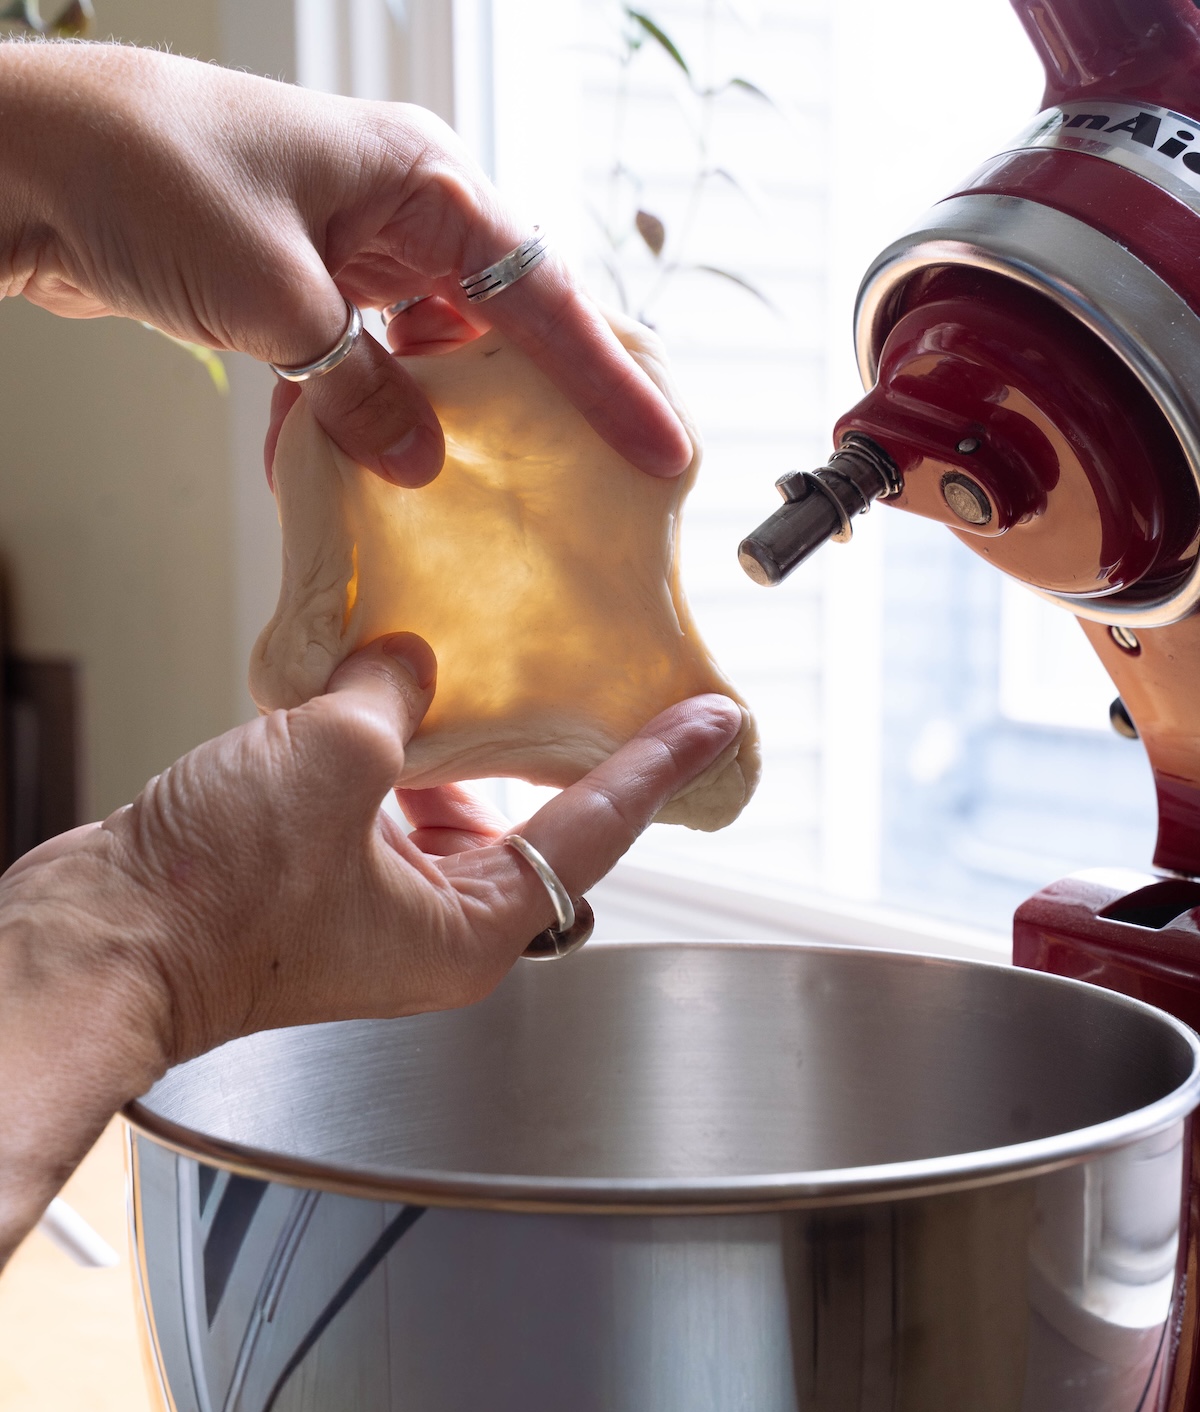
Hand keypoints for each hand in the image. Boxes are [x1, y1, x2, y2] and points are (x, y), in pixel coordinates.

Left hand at [0, 41, 691, 485]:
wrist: (31, 155)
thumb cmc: (147, 172)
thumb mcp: (269, 296)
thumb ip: (356, 387)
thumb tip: (419, 466)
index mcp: (422, 181)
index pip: (544, 293)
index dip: (609, 382)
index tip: (666, 449)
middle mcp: (404, 211)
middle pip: (509, 324)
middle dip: (548, 408)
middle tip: (605, 486)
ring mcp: (357, 250)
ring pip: (437, 354)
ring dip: (442, 422)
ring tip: (482, 498)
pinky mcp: (310, 287)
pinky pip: (366, 365)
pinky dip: (361, 418)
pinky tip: (356, 468)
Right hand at [0, 633, 740, 1262]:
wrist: (99, 942)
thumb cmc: (213, 899)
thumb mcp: (332, 763)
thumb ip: (394, 698)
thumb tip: (407, 661)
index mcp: (467, 931)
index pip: (592, 832)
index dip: (656, 767)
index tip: (715, 724)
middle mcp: (433, 930)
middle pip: (524, 824)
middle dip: (541, 748)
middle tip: (589, 675)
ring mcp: (373, 908)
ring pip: (445, 810)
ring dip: (445, 742)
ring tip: (458, 669)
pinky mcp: (316, 881)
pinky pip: (378, 805)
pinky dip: (381, 752)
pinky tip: (370, 694)